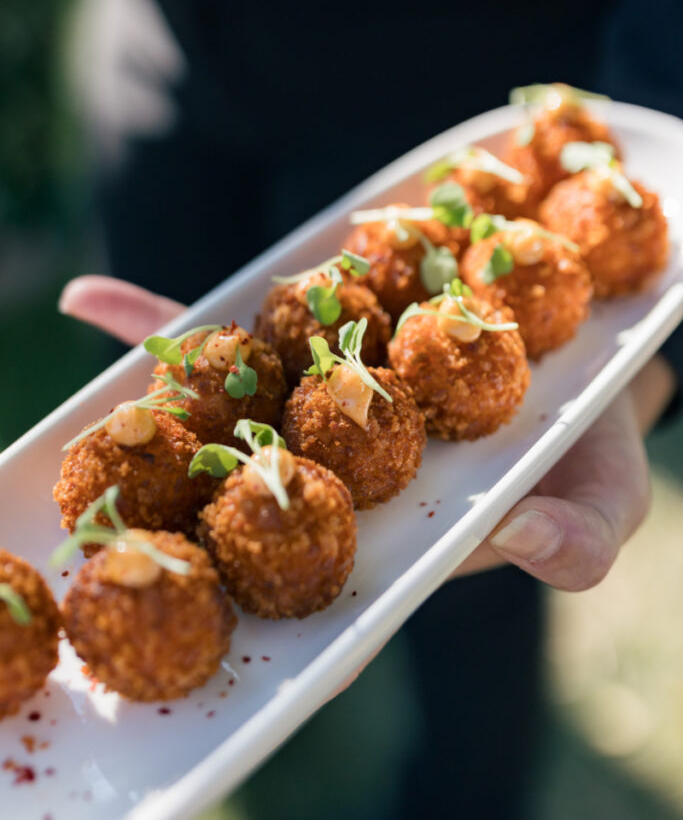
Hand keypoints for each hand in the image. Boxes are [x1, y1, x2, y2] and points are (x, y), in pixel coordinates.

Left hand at [60, 275, 657, 592]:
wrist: (585, 355)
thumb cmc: (592, 450)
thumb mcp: (606, 499)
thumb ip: (579, 539)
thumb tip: (526, 541)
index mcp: (398, 517)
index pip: (316, 546)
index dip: (251, 555)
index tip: (184, 554)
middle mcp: (349, 465)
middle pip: (250, 469)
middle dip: (174, 470)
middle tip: (101, 468)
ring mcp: (327, 397)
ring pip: (236, 397)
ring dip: (159, 391)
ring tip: (84, 374)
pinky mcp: (322, 336)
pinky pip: (243, 326)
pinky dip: (174, 318)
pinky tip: (91, 300)